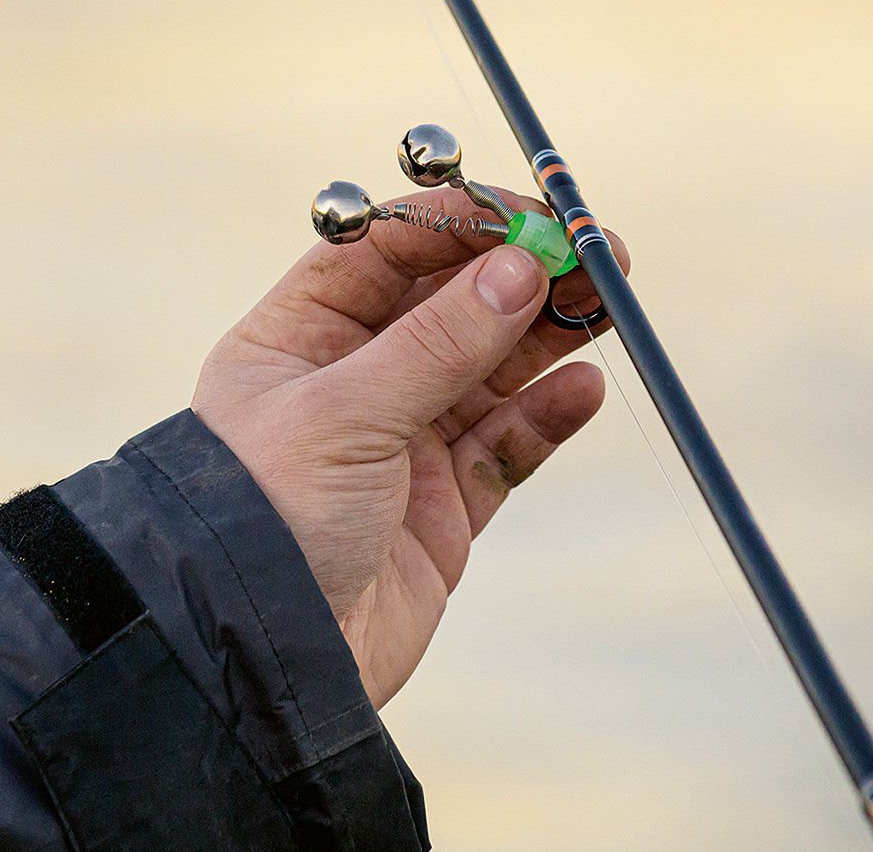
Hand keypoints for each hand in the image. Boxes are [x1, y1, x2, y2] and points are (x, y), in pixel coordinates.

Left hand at [192, 187, 625, 706]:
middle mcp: (350, 379)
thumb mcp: (346, 414)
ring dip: (547, 333)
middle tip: (596, 249)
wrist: (263, 661)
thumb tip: (519, 269)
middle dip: (521, 273)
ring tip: (609, 301)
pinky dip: (547, 414)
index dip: (459, 225)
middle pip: (450, 303)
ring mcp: (400, 441)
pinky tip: (583, 388)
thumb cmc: (267, 517)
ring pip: (490, 368)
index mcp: (299, 335)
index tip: (530, 211)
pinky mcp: (442, 505)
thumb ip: (438, 343)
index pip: (384, 251)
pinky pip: (506, 444)